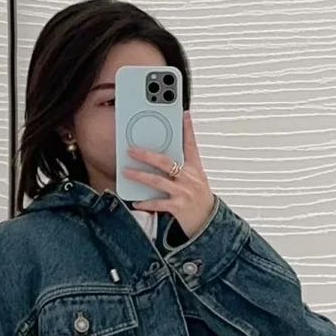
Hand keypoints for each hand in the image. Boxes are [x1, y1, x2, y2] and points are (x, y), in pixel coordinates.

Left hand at [120, 110, 214, 238]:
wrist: (208, 220)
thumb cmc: (199, 197)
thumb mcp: (196, 177)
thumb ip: (184, 164)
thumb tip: (168, 153)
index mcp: (194, 168)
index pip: (191, 145)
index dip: (188, 129)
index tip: (184, 114)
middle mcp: (189, 178)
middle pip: (165, 162)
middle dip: (146, 155)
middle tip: (131, 150)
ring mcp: (183, 192)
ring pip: (157, 181)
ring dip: (140, 176)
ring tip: (126, 172)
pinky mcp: (178, 207)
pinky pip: (158, 203)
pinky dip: (145, 203)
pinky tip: (135, 201)